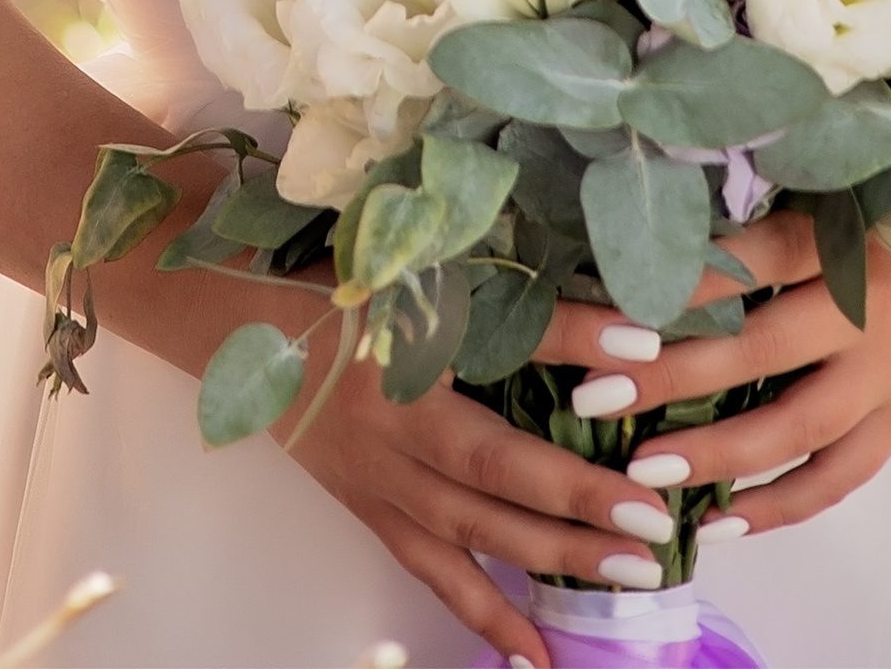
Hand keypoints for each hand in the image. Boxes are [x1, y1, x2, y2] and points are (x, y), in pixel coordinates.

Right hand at [277, 215, 824, 667]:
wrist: (235, 317)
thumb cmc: (336, 273)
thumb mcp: (416, 262)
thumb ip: (507, 290)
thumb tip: (612, 309)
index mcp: (400, 342)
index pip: (505, 337)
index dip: (576, 342)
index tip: (651, 356)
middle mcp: (389, 421)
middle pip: (493, 467)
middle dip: (577, 496)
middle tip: (655, 522)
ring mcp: (378, 475)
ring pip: (472, 529)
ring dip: (552, 555)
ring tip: (631, 574)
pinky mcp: (370, 507)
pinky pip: (432, 572)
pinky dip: (485, 613)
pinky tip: (535, 653)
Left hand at [610, 225, 890, 537]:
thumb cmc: (884, 203)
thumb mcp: (826, 189)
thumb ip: (755, 216)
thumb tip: (651, 232)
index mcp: (842, 236)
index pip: (750, 260)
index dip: (681, 285)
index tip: (609, 311)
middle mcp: (866, 309)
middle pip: (763, 347)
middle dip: (676, 376)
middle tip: (598, 397)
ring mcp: (890, 374)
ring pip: (801, 427)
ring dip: (721, 453)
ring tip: (648, 471)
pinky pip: (841, 476)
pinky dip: (782, 504)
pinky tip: (721, 521)